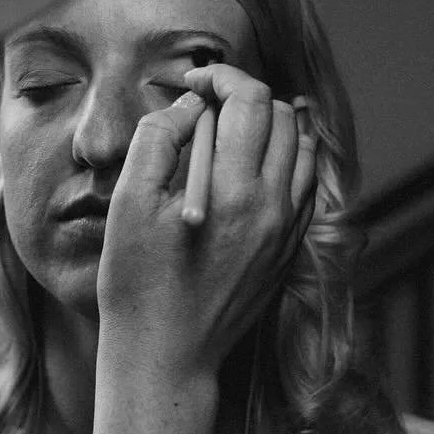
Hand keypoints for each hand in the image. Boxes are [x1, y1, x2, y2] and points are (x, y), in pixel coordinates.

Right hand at [96, 63, 316, 384]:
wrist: (166, 357)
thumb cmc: (137, 283)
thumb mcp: (129, 203)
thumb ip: (159, 139)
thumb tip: (189, 107)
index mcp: (233, 189)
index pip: (250, 99)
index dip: (221, 77)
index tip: (193, 82)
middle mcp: (272, 205)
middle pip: (281, 116)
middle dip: (242, 97)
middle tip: (203, 107)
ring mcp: (285, 230)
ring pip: (300, 148)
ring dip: (267, 126)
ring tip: (227, 133)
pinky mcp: (286, 251)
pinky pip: (303, 186)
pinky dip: (283, 161)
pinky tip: (247, 169)